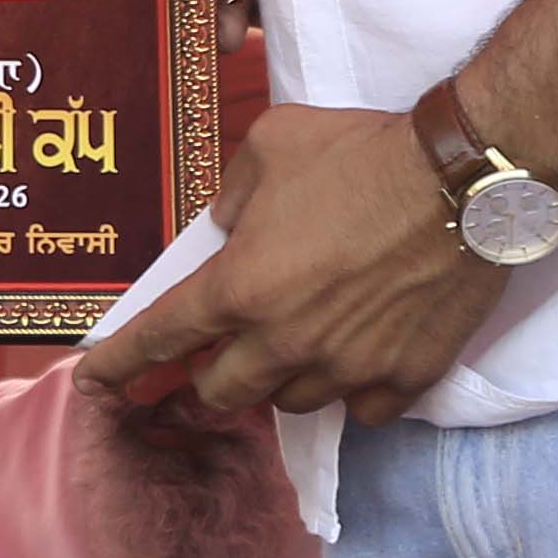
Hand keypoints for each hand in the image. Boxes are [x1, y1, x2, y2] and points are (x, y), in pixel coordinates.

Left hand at [82, 101, 502, 421]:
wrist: (463, 179)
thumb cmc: (361, 153)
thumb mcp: (271, 146)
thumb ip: (232, 197)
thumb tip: (227, 228)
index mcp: (238, 287)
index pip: (158, 339)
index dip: (116, 365)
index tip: (94, 385)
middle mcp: (282, 341)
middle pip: (218, 393)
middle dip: (199, 384)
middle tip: (198, 374)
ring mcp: (345, 368)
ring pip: (289, 403)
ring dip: (277, 382)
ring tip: (289, 349)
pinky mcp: (402, 379)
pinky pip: (360, 411)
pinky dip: (348, 392)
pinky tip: (354, 362)